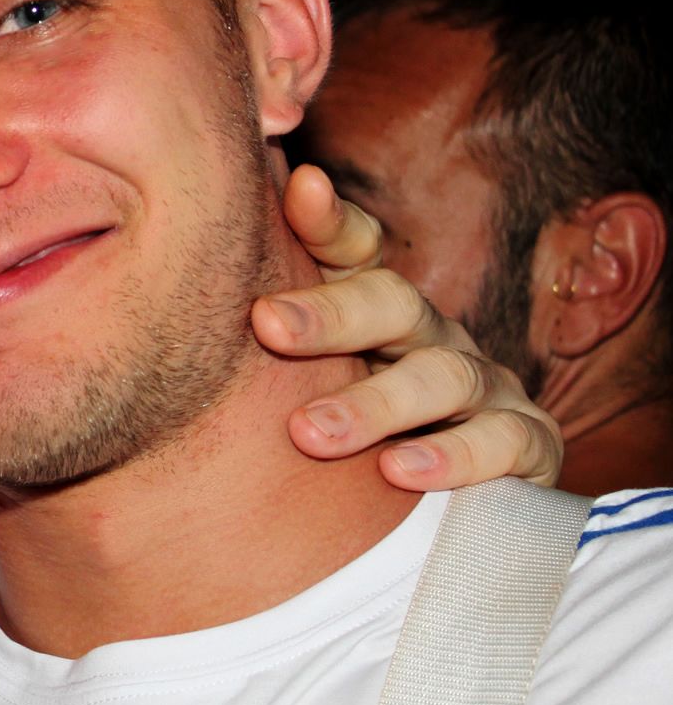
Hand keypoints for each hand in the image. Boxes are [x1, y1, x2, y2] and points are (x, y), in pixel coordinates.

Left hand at [252, 165, 562, 488]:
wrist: (437, 515)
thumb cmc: (342, 443)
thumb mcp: (294, 385)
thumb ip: (257, 333)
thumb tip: (179, 279)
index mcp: (372, 314)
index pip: (354, 252)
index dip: (329, 222)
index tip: (300, 190)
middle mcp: (431, 336)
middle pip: (393, 302)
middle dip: (331, 314)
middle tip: (266, 326)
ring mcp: (484, 387)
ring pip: (443, 375)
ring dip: (375, 403)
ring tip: (310, 433)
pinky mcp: (526, 444)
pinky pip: (504, 441)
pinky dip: (455, 456)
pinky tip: (399, 471)